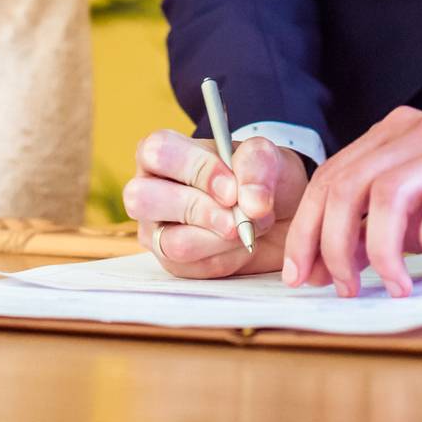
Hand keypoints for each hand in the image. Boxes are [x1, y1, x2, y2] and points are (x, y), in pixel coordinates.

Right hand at [123, 128, 308, 278]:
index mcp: (162, 152)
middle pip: (143, 199)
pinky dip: (227, 258)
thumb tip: (250, 200)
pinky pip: (194, 269)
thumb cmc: (258, 176)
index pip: (158, 152)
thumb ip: (256, 165)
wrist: (278, 213)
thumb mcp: (264, 156)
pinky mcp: (172, 263)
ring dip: (221, 239)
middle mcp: (149, 189)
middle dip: (200, 210)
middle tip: (237, 217)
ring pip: (173, 242)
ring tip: (248, 228)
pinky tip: (242, 244)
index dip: (196, 170)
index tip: (233, 188)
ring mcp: (156, 230)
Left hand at [282, 106, 421, 297]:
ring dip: (382, 249)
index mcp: (392, 135)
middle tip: (342, 287)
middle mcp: (417, 132)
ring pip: (390, 193)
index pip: (332, 176)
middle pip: (351, 184)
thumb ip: (373, 228)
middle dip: (335, 242)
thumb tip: (325, 264)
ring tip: (396, 286)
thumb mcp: (417, 214)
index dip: (308, 227)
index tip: (299, 273)